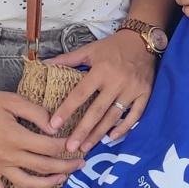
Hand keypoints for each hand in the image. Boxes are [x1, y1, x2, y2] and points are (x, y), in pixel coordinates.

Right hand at [0, 85, 85, 187]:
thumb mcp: (13, 101)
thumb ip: (37, 113)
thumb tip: (55, 127)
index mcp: (17, 137)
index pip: (49, 147)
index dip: (66, 146)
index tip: (77, 144)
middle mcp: (9, 155)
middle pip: (44, 166)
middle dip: (66, 166)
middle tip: (80, 164)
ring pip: (27, 183)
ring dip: (47, 184)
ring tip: (61, 179)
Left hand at [44, 30, 156, 152]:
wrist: (142, 40)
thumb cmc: (113, 46)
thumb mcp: (90, 50)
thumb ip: (67, 59)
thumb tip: (44, 64)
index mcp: (101, 70)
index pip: (80, 94)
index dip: (66, 110)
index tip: (54, 125)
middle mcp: (116, 81)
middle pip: (97, 110)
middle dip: (83, 130)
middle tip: (70, 147)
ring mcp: (132, 89)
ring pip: (113, 116)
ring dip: (99, 134)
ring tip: (86, 147)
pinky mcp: (145, 94)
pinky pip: (135, 115)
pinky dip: (124, 128)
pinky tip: (112, 138)